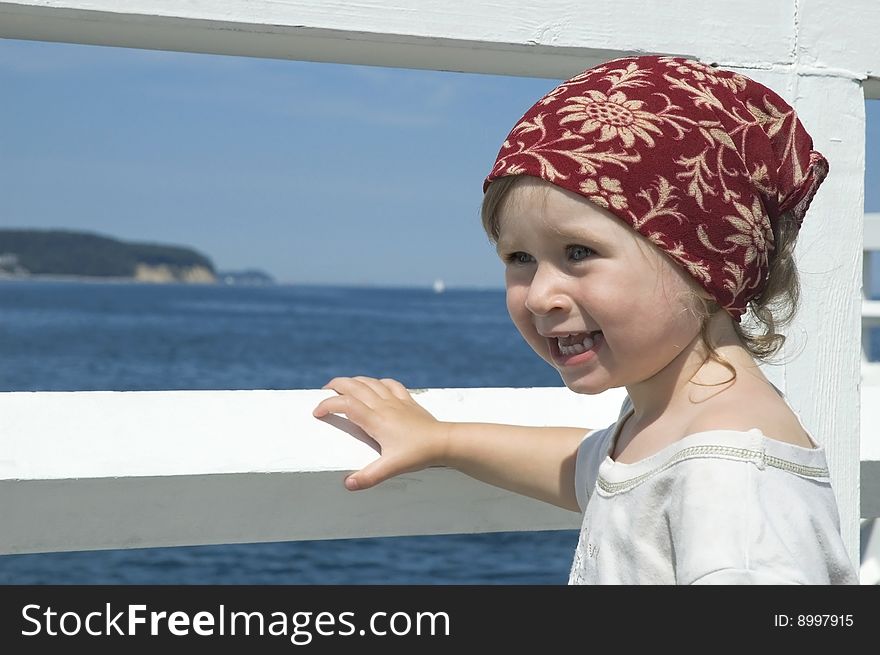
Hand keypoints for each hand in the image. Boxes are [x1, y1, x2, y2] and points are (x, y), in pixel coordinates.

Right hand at [312, 376, 449, 490]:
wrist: (445, 442)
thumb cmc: (418, 454)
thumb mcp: (391, 468)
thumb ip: (369, 476)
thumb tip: (348, 485)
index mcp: (376, 420)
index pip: (346, 405)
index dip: (328, 405)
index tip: (317, 413)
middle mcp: (383, 406)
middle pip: (354, 386)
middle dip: (336, 385)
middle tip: (324, 391)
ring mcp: (396, 401)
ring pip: (370, 382)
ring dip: (354, 381)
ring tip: (344, 387)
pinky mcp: (408, 401)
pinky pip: (390, 384)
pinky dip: (378, 382)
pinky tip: (375, 386)